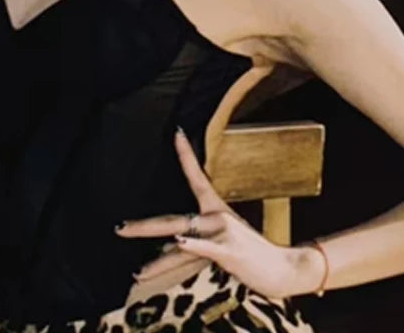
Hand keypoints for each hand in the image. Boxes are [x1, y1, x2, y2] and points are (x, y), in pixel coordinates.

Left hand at [114, 128, 324, 298]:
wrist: (285, 268)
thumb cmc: (251, 255)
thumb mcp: (222, 242)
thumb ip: (195, 243)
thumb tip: (171, 242)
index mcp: (216, 211)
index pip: (197, 177)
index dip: (186, 155)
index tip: (177, 133)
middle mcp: (217, 218)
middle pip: (173, 219)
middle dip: (144, 227)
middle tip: (118, 228)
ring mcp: (223, 233)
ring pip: (183, 240)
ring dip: (159, 258)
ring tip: (136, 270)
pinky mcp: (230, 251)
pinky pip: (206, 248)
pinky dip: (192, 244)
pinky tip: (179, 240)